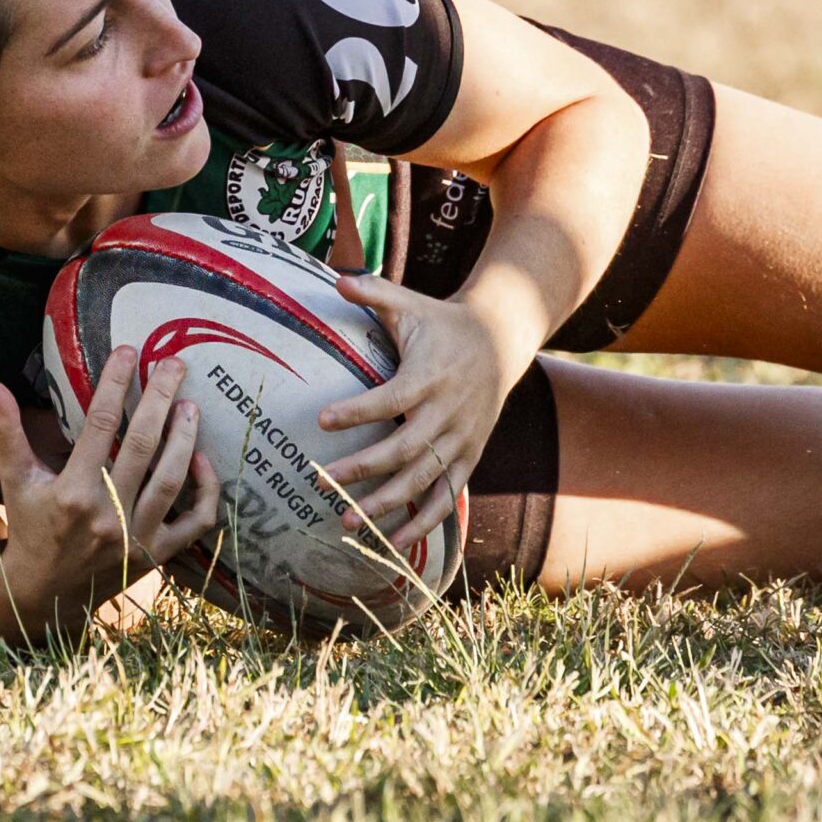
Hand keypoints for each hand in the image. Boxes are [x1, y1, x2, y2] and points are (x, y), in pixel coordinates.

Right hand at [0, 348, 219, 605]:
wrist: (44, 593)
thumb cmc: (31, 526)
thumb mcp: (15, 481)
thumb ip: (7, 433)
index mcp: (72, 493)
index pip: (100, 425)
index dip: (115, 384)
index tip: (129, 352)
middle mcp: (107, 515)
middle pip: (142, 446)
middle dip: (161, 400)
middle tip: (175, 364)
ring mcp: (136, 538)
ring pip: (171, 480)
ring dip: (184, 439)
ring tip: (191, 404)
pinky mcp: (158, 556)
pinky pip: (195, 522)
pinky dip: (206, 492)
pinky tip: (202, 460)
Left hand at [315, 274, 513, 548]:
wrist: (501, 341)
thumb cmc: (443, 323)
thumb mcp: (413, 304)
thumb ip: (375, 292)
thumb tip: (336, 278)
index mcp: (430, 375)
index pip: (391, 398)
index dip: (358, 411)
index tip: (321, 420)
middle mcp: (448, 411)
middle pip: (405, 449)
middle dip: (364, 468)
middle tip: (324, 481)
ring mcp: (462, 438)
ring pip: (425, 480)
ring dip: (387, 506)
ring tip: (346, 521)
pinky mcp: (470, 456)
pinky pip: (447, 496)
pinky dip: (424, 522)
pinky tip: (393, 543)